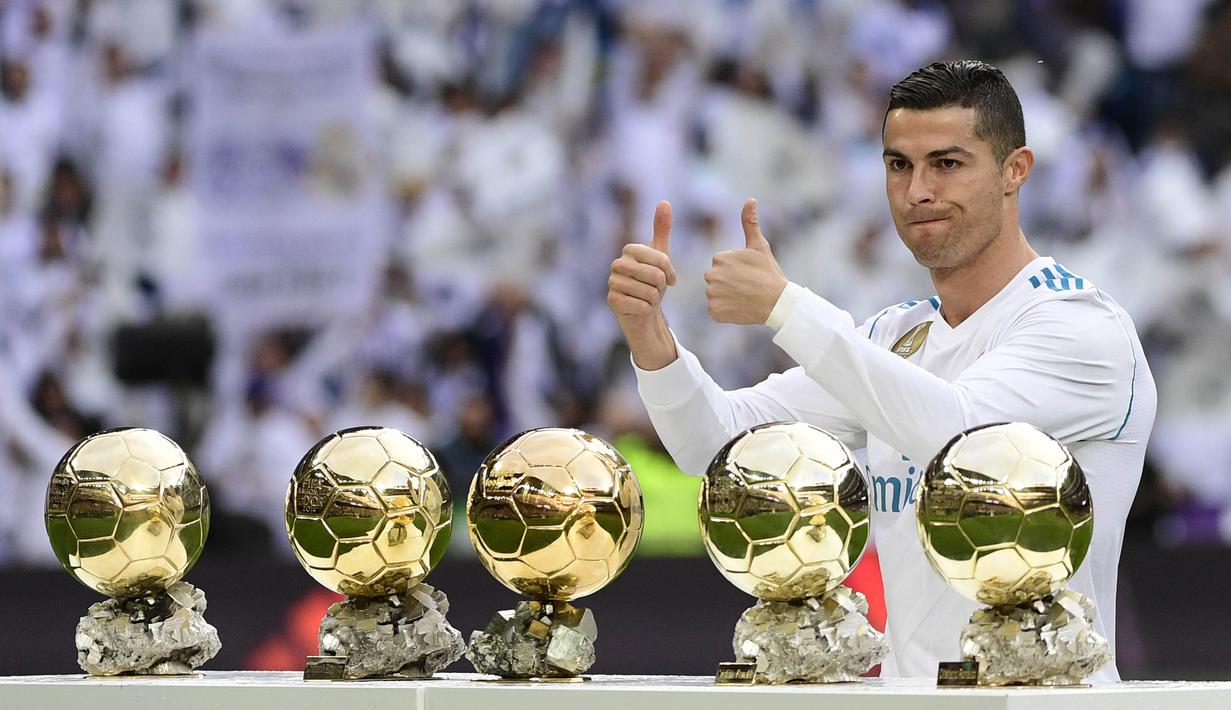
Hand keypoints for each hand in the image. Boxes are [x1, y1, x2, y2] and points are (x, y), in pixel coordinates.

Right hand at [607, 201, 678, 369]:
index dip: (670, 272)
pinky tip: (640, 308)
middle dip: (661, 287)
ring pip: (649, 293)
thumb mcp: (661, 254)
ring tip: (646, 297)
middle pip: (656, 276)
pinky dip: (646, 309)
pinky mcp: (612, 301)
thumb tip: (664, 202)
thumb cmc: (652, 281)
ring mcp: (612, 282)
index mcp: (630, 249)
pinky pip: (641, 306)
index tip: (667, 277)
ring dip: (653, 299)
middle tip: (654, 289)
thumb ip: (661, 228)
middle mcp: (617, 263)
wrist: (643, 309)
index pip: (662, 260)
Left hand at [704, 198, 787, 324]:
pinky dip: (726, 312)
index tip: (748, 274)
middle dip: (728, 283)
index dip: (735, 271)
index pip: (721, 265)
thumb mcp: (760, 246)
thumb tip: (750, 199)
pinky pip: (716, 311)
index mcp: (719, 258)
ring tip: (744, 297)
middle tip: (747, 287)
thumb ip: (750, 223)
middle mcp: (711, 275)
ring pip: (716, 295)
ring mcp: (712, 295)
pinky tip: (740, 308)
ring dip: (727, 297)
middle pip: (716, 280)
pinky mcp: (715, 312)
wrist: (778, 303)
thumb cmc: (769, 273)